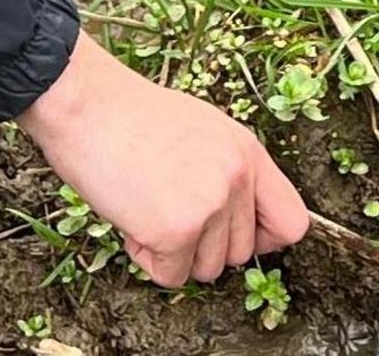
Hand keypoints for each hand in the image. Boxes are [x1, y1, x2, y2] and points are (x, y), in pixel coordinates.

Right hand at [17, 32, 308, 285]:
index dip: (264, 240)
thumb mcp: (203, 130)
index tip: (230, 235)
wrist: (86, 103)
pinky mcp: (176, 230)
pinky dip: (147, 259)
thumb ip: (226, 171)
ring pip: (207, 270)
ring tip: (145, 209)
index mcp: (249, 153)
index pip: (292, 222)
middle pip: (241, 254)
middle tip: (167, 212)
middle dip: (204, 247)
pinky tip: (130, 221)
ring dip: (174, 253)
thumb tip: (233, 221)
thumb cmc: (130, 114)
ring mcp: (209, 205)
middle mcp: (237, 179)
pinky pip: (170, 276)